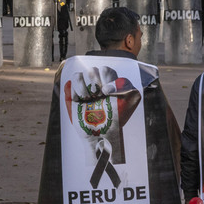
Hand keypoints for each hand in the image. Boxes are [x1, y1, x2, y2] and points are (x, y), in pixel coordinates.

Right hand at [65, 65, 141, 186]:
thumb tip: (106, 87)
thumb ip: (126, 85)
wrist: (104, 132)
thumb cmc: (119, 116)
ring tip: (90, 98)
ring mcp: (84, 90)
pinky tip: (81, 100)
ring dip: (86, 87)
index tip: (109, 93)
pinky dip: (76, 90)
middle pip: (93, 70)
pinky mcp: (72, 97)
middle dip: (97, 83)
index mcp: (110, 83)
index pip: (106, 70)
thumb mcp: (132, 99)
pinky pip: (71, 83)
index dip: (107, 79)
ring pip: (80, 75)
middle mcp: (96, 85)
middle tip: (100, 96)